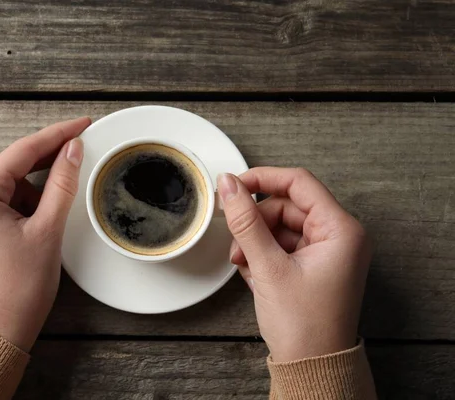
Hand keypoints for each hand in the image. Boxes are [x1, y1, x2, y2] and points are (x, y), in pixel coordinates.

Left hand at [0, 117, 90, 351]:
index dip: (57, 134)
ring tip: (56, 215)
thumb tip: (72, 149)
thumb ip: (61, 183)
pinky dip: (26, 207)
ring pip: (11, 187)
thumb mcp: (48, 229)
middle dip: (48, 163)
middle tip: (81, 150)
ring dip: (37, 192)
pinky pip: (2, 204)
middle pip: (14, 168)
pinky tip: (42, 220)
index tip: (82, 124)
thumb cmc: (19, 286)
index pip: (23, 151)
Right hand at [217, 167, 370, 361]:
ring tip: (243, 264)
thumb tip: (229, 185)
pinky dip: (264, 255)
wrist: (311, 368)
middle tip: (236, 242)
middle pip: (287, 206)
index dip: (262, 180)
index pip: (298, 183)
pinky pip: (283, 246)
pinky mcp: (315, 266)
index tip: (233, 185)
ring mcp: (327, 252)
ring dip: (256, 241)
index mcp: (341, 231)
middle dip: (256, 222)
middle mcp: (339, 237)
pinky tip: (253, 273)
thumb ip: (245, 221)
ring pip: (282, 226)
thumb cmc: (304, 326)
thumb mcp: (268, 268)